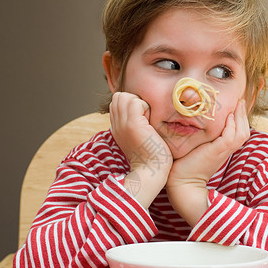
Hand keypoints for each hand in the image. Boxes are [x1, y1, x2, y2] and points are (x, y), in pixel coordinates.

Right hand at [109, 92, 172, 206]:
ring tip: (148, 119)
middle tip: (146, 116)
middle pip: (119, 96)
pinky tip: (150, 121)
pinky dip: (145, 106)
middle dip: (134, 100)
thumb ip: (136, 124)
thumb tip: (144, 112)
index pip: (117, 102)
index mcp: (116, 128)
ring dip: (140, 103)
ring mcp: (122, 124)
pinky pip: (135, 101)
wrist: (151, 171)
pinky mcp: (132, 124)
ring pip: (125, 96)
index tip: (142, 117)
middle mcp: (116, 125)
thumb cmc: (152, 156)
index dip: (130, 104)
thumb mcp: (139, 137)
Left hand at [166, 99, 249, 225]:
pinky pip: (230, 137)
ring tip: (238, 104)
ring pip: (241, 133)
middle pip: (243, 131)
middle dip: (243, 115)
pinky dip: (232, 125)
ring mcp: (222, 151)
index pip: (238, 132)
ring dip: (240, 117)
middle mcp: (225, 150)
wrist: (182, 183)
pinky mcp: (216, 152)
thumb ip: (199, 137)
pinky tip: (228, 116)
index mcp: (222, 149)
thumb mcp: (195, 147)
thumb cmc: (183, 165)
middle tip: (240, 100)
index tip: (235, 106)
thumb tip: (191, 122)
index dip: (239, 119)